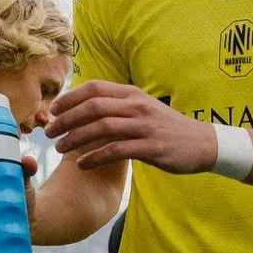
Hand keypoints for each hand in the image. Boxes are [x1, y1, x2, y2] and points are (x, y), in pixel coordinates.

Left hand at [46, 80, 215, 173]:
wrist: (203, 143)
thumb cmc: (167, 129)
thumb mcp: (143, 110)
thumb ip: (118, 108)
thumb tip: (86, 111)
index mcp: (132, 94)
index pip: (94, 88)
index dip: (69, 98)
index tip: (53, 110)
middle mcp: (137, 106)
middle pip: (93, 106)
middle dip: (66, 118)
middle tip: (49, 131)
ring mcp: (144, 126)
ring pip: (102, 127)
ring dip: (76, 138)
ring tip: (59, 149)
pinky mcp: (150, 147)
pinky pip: (116, 150)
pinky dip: (95, 157)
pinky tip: (81, 165)